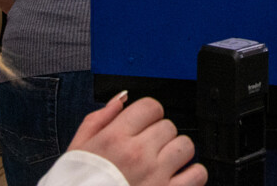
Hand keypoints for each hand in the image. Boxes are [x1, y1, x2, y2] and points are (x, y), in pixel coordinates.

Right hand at [67, 93, 205, 185]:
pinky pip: (197, 174)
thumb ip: (99, 119)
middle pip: (168, 125)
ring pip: (185, 146)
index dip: (148, 114)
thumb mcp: (79, 148)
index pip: (150, 106)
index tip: (144, 125)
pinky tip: (177, 177)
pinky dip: (192, 174)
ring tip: (163, 163)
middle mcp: (137, 154)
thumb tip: (120, 99)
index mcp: (115, 139)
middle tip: (148, 150)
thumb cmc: (79, 183)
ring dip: (177, 153)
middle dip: (160, 136)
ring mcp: (156, 175)